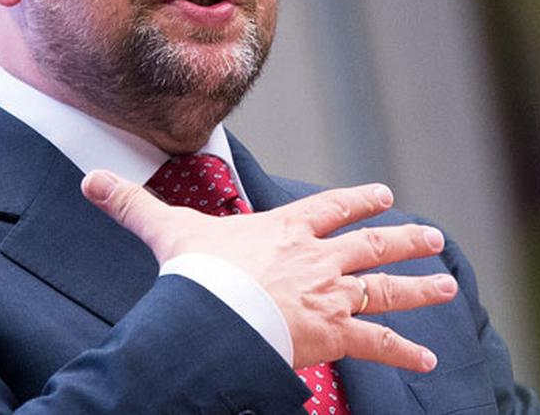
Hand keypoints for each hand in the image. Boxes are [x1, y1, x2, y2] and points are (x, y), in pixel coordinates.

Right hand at [81, 170, 457, 371]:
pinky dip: (404, 352)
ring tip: (448, 287)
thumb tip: (90, 180)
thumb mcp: (165, 231)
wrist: (216, 309)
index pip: (332, 208)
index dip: (358, 202)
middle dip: (405, 241)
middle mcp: (319, 258)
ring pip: (386, 288)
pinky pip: (378, 345)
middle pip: (372, 245)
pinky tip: (428, 359)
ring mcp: (332, 295)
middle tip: (434, 237)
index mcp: (287, 230)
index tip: (383, 195)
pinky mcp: (335, 333)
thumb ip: (132, 205)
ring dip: (419, 288)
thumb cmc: (195, 272)